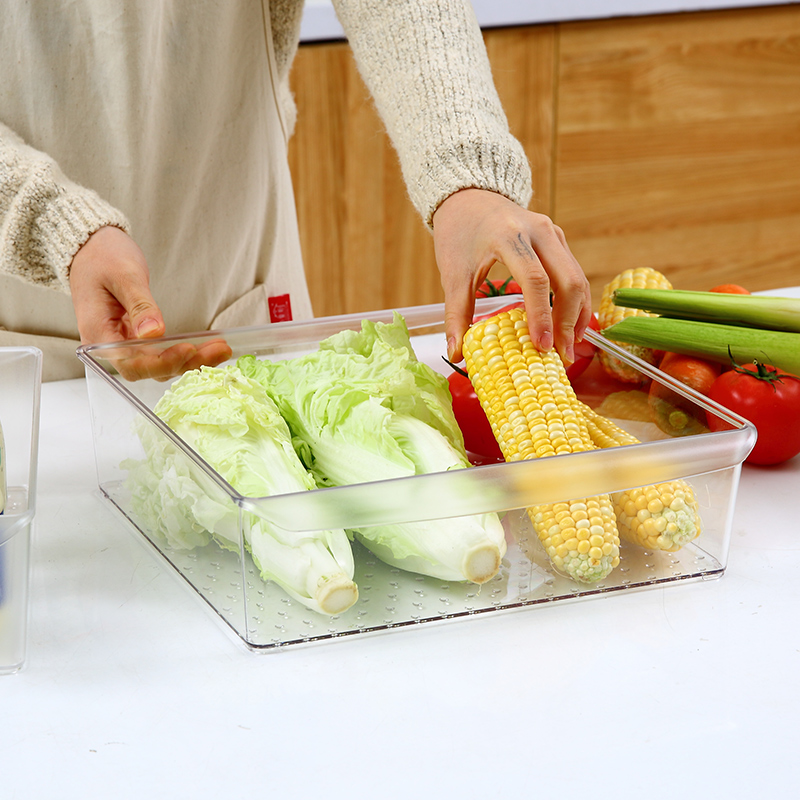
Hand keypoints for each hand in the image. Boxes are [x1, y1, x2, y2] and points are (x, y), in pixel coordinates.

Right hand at [69, 227, 230, 379]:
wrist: (93, 248)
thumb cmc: (102, 257)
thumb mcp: (123, 276)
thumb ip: (139, 305)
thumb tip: (153, 332)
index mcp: (99, 335)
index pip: (132, 364)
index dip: (162, 363)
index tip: (188, 350)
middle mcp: (111, 346)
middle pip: (151, 369)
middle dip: (186, 362)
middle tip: (219, 350)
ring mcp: (126, 344)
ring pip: (161, 364)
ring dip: (192, 359)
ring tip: (221, 349)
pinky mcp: (139, 339)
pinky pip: (163, 352)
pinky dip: (186, 351)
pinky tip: (208, 346)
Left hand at [432, 189, 591, 364]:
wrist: (468, 196)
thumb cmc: (459, 234)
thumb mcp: (452, 273)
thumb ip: (456, 314)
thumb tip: (455, 354)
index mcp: (508, 236)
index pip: (534, 280)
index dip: (541, 317)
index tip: (542, 347)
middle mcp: (538, 231)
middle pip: (568, 280)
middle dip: (568, 321)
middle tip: (561, 355)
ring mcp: (552, 233)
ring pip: (577, 278)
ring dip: (576, 315)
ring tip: (568, 348)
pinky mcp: (558, 239)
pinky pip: (574, 273)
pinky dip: (575, 302)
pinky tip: (568, 327)